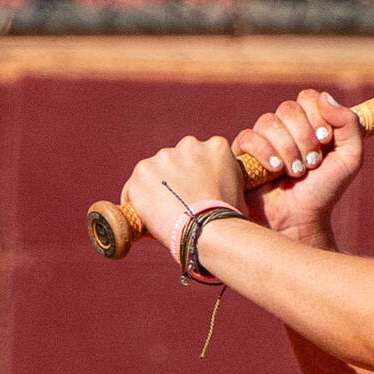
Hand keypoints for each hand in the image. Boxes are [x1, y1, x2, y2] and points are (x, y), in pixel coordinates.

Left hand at [120, 135, 245, 254]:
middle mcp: (190, 144)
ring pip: (156, 172)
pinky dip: (138, 200)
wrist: (206, 229)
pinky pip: (134, 187)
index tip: (197, 190)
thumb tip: (221, 192)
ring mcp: (164, 156)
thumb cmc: (228, 217)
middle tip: (181, 201)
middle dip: (177, 177)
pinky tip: (146, 216)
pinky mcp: (142, 171)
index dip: (199, 174)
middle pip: (177, 160)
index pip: (203, 155)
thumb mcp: (239, 190)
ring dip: (157, 187)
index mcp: (217, 146)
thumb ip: (226, 181)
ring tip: (164, 212)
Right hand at [231, 89, 362, 239]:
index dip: (316, 114)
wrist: (300, 220)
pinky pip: (248, 137)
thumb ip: (348, 124)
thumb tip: (324, 97)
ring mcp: (262, 139)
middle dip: (304, 137)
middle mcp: (285, 127)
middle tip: (312, 163)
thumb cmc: (324, 190)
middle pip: (288, 108)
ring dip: (287, 148)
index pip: (309, 97)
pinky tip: (275, 170)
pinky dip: (264, 152)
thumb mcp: (350, 158)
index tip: (325, 139)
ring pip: (269, 122)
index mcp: (310, 123)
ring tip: (296, 173)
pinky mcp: (242, 153)